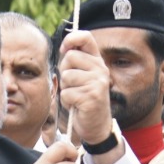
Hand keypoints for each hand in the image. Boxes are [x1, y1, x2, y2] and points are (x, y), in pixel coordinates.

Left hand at [56, 30, 113, 148]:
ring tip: (76, 96)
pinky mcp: (91, 97)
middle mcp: (100, 69)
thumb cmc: (84, 100)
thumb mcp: (81, 77)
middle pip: (70, 57)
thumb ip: (75, 62)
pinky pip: (66, 93)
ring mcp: (97, 83)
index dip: (71, 39)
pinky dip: (67, 102)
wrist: (96, 125)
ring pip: (66, 76)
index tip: (63, 49)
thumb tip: (64, 46)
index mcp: (97, 62)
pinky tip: (77, 106)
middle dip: (65, 72)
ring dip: (66, 89)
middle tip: (73, 85)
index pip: (86, 37)